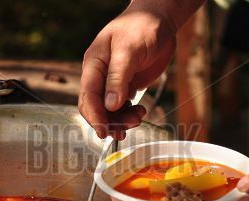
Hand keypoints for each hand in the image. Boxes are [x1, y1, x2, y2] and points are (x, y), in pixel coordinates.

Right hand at [78, 0, 203, 138]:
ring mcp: (113, 81)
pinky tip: (139, 111)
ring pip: (109, 110)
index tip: (104, 132)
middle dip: (108, 122)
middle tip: (124, 132)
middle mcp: (100, 75)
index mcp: (94, 64)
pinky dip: (128, 113)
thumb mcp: (129, 50)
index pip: (87, 96)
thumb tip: (110, 106)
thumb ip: (118, 78)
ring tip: (138, 118)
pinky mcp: (126, 85)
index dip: (94, 116)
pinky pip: (121, 106)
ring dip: (121, 120)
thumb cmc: (142, 27)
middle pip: (95, 107)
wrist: (161, 19)